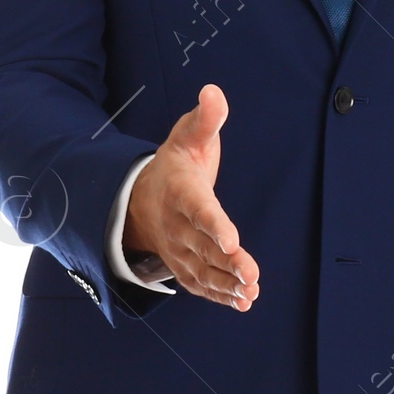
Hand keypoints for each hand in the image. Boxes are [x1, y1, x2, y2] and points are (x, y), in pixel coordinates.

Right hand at [124, 84, 259, 309]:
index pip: (198, 209)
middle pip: (203, 246)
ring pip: (202, 270)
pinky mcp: (183, 266)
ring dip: (227, 283)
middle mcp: (177, 224)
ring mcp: (178, 249)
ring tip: (251, 291)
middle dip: (228, 263)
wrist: (141, 198)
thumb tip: (213, 92)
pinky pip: (199, 284)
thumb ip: (206, 118)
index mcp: (181, 191)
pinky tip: (243, 301)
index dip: (214, 225)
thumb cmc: (176, 164)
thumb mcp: (187, 136)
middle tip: (251, 275)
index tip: (232, 239)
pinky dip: (219, 295)